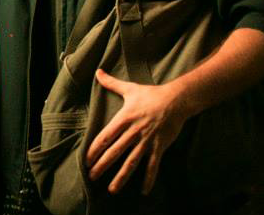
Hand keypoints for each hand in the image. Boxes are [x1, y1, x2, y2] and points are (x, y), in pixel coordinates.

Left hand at [85, 69, 188, 195]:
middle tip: (91, 177)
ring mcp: (146, 141)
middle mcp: (133, 132)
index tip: (86, 160)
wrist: (177, 100)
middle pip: (114, 152)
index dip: (94, 150)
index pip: (105, 137)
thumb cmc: (151, 94)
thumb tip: (98, 72)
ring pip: (132, 162)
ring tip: (112, 190)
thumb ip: (111, 83)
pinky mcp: (160, 146)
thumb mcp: (130, 88)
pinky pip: (153, 165)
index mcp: (124, 119)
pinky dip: (149, 178)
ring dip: (122, 177)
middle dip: (102, 166)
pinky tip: (144, 191)